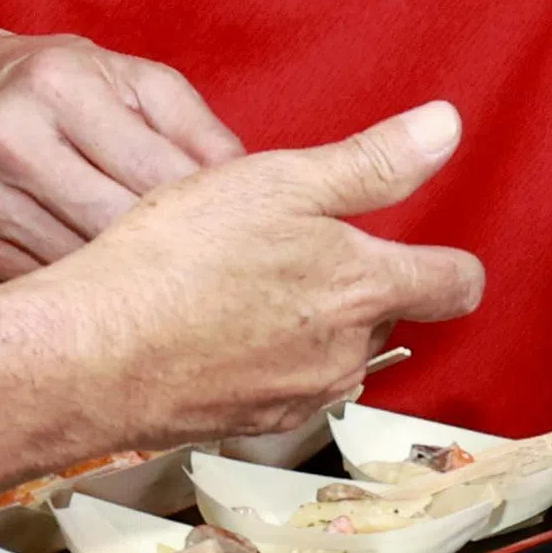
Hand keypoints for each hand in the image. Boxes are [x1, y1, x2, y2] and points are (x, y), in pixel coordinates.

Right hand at [0, 33, 243, 277]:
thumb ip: (199, 131)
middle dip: (172, 257)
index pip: (152, 171)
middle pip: (113, 225)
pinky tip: (115, 292)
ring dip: (132, 285)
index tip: (246, 243)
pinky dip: (86, 292)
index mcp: (62, 85)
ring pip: (79, 265)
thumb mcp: (139, 83)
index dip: (205, 214)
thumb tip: (256, 190)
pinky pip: (45, 280)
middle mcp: (9, 136)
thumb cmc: (70, 86)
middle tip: (221, 284)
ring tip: (176, 294)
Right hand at [37, 102, 485, 452]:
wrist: (96, 352)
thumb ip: (373, 161)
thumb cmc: (178, 260)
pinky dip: (260, 360)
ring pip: (332, 357)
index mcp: (364, 288)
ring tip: (243, 287)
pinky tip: (212, 330)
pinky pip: (281, 388)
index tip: (428, 250)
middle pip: (387, 319)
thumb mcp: (281, 180)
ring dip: (307, 326)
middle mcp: (345, 354)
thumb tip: (443, 128)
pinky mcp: (250, 424)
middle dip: (358, 287)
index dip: (449, 263)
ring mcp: (298, 396)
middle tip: (294, 249)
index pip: (455, 284)